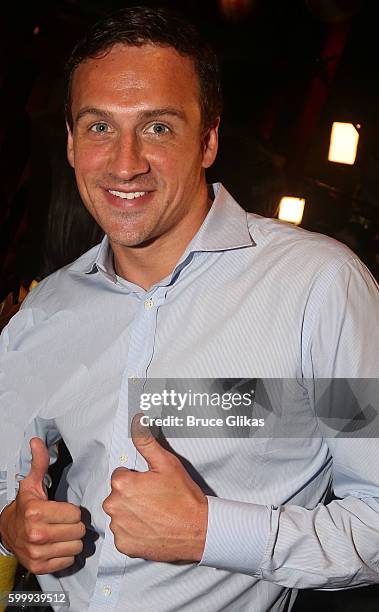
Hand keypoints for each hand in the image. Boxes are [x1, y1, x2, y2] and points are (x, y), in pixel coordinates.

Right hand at [0, 438, 84, 573]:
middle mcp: (36, 534)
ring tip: (62, 533)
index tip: (63, 510)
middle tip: (64, 522)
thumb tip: (36, 442)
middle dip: (74, 525)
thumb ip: (39, 463)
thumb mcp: (32, 484)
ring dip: (72, 540)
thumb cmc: (25, 507)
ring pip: (76, 547)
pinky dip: (65, 554)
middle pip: (78, 530)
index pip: (75, 513)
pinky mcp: (40, 566)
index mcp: (36, 512)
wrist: (7, 532)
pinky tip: (57, 545)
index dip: (72, 510)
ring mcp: (37, 553)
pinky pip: (68, 561)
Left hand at [102, 415, 207, 561]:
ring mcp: (119, 528)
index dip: (137, 479)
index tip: (151, 486)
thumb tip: (137, 421)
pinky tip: (151, 528)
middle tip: (155, 500)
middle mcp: (115, 506)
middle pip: (118, 495)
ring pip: (120, 514)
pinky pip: (123, 534)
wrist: (198, 529)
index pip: (120, 476)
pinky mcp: (124, 545)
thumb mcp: (166, 463)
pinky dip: (134, 532)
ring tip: (154, 514)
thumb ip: (146, 441)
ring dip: (132, 514)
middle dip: (132, 496)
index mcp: (122, 484)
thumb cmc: (183, 497)